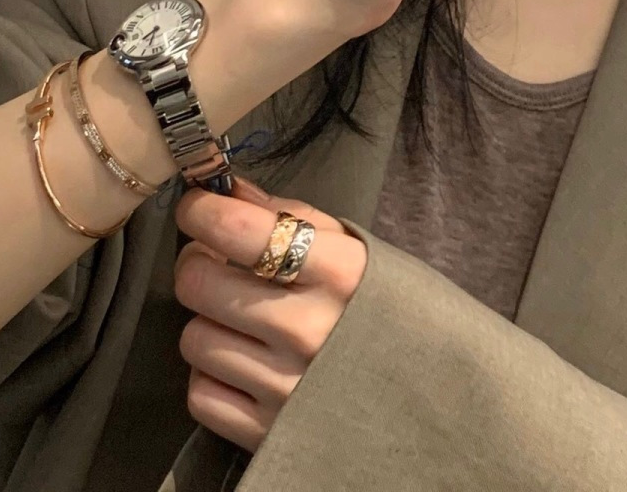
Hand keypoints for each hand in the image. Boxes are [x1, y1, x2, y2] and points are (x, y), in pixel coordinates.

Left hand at [174, 176, 365, 453]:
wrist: (433, 397)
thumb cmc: (382, 308)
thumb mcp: (352, 248)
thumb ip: (289, 214)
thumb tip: (224, 191)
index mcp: (336, 272)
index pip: (235, 229)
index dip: (200, 210)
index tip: (198, 207)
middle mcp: (306, 329)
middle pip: (197, 283)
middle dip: (199, 264)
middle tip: (219, 264)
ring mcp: (285, 387)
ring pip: (193, 338)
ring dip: (209, 323)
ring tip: (242, 320)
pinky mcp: (268, 435)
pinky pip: (201, 395)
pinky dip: (214, 376)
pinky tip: (246, 364)